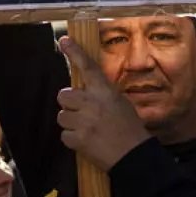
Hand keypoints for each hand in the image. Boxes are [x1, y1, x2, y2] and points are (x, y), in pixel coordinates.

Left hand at [56, 36, 150, 170]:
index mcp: (104, 92)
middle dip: (70, 103)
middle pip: (63, 95)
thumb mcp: (121, 103)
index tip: (63, 40)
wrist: (133, 155)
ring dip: (70, 121)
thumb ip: (102, 95)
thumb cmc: (130, 128)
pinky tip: (86, 140)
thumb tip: (86, 91)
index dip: (74, 52)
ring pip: (61, 116)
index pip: (87, 67)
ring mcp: (83, 122)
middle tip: (82, 111)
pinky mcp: (77, 139)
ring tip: (87, 128)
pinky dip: (72, 138)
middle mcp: (91, 103)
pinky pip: (64, 135)